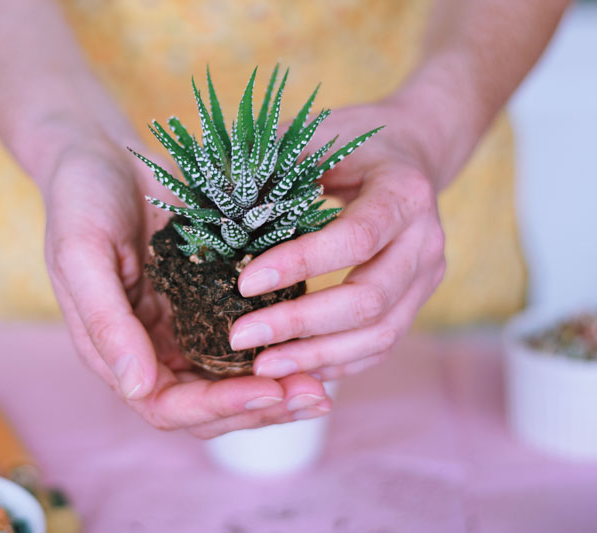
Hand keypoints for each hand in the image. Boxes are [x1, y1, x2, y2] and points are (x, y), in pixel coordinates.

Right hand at [38, 122, 331, 437]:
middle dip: (259, 406)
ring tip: (324, 382)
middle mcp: (154, 347)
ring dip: (277, 386)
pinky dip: (279, 344)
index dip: (216, 408)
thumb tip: (137, 388)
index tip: (267, 390)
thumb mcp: (81, 254)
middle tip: (313, 395)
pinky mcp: (210, 296)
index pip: (166, 405)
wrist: (101, 154)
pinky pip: (248, 332)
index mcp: (116, 351)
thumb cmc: (80, 201)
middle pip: (209, 404)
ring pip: (234, 377)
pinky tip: (316, 337)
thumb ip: (105, 321)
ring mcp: (185, 324)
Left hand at [229, 99, 446, 379]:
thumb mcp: (313, 139)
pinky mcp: (416, 303)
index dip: (301, 264)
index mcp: (403, 191)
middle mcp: (425, 240)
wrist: (410, 154)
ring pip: (380, 335)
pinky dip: (337, 363)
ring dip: (316, 355)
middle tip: (240, 337)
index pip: (356, 238)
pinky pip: (381, 346)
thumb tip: (208, 198)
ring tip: (260, 366)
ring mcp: (426, 278)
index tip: (244, 284)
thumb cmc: (349, 145)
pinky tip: (293, 367)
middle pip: (369, 300)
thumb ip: (271, 165)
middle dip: (300, 324)